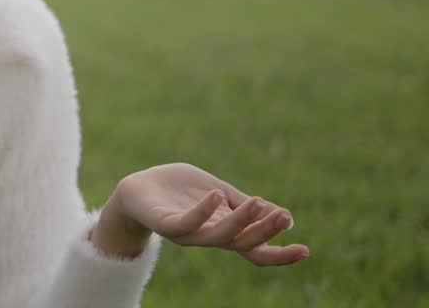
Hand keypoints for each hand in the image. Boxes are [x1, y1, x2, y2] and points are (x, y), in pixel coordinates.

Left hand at [96, 162, 309, 266]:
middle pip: (242, 244)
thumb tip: (288, 217)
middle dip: (264, 232)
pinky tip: (213, 196)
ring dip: (240, 223)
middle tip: (283, 217)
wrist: (137, 188)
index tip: (305, 250)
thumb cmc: (179, 191)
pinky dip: (200, 212)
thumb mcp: (220, 193)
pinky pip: (184, 223)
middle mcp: (208, 236)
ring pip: (218, 237)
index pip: (255, 249)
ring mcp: (187, 233)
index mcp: (224, 230)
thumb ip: (246, 206)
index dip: (280, 254)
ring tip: (257, 203)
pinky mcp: (165, 223)